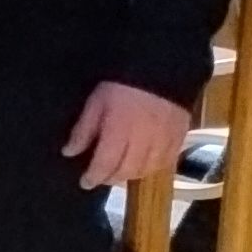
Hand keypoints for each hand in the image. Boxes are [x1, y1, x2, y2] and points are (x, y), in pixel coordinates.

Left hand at [64, 80, 196, 191]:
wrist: (161, 68)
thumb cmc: (121, 84)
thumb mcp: (96, 102)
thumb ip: (84, 130)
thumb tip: (69, 152)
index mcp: (120, 130)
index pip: (106, 163)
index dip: (94, 177)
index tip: (85, 182)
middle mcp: (144, 140)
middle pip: (128, 170)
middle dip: (112, 178)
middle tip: (101, 178)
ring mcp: (165, 139)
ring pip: (149, 169)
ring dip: (132, 175)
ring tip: (120, 173)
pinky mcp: (181, 136)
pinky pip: (168, 161)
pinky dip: (153, 168)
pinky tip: (144, 166)